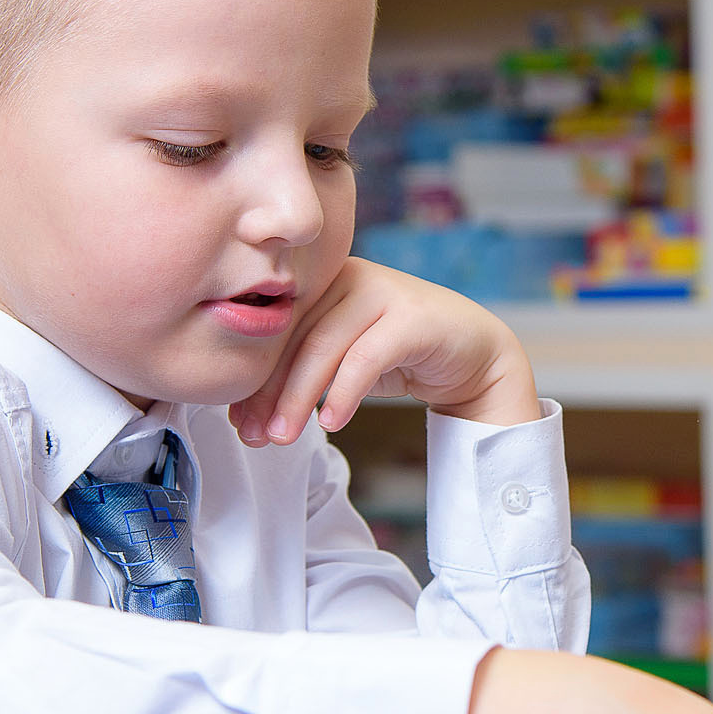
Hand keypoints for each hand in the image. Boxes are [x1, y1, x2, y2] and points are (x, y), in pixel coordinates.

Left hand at [230, 257, 541, 443]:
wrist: (474, 356)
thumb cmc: (400, 357)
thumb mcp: (342, 360)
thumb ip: (302, 369)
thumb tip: (245, 410)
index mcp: (323, 280)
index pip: (275, 328)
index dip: (254, 376)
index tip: (238, 421)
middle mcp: (349, 277)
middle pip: (294, 337)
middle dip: (270, 392)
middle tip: (254, 435)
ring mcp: (382, 291)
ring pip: (324, 346)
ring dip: (299, 397)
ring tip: (284, 436)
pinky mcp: (413, 317)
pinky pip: (366, 357)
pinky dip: (343, 393)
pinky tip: (331, 422)